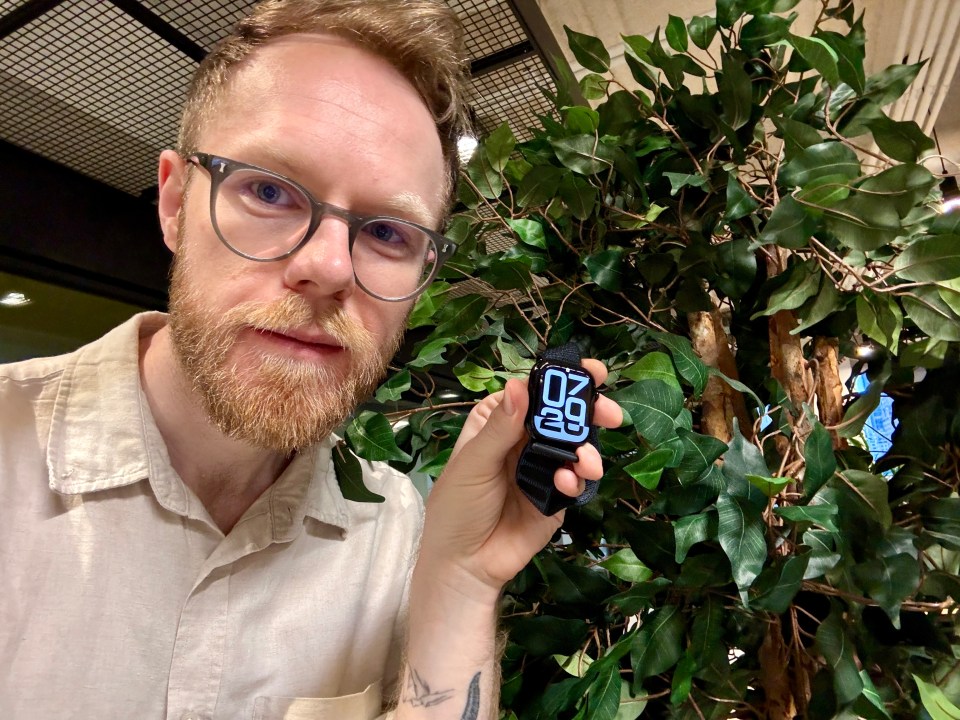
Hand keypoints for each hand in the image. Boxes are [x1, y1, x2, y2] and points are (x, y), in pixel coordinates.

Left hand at [416, 359, 622, 600]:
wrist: (464, 565)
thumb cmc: (457, 507)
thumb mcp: (473, 464)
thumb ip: (499, 428)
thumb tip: (519, 385)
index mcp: (498, 422)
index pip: (533, 391)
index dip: (562, 379)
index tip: (593, 372)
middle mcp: (523, 440)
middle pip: (563, 416)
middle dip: (590, 412)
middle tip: (611, 414)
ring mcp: (543, 468)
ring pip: (576, 448)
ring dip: (588, 451)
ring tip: (587, 462)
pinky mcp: (556, 498)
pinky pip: (576, 482)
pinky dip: (578, 480)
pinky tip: (566, 484)